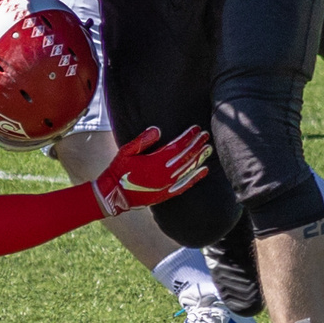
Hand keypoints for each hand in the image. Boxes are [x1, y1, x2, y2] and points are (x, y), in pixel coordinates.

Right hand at [89, 126, 214, 217]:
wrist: (115, 194)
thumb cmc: (119, 170)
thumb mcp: (126, 151)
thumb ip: (142, 140)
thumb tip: (157, 129)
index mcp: (156, 161)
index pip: (177, 146)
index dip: (188, 137)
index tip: (196, 128)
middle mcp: (165, 173)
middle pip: (186, 156)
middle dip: (196, 144)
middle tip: (206, 135)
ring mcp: (168, 184)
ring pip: (188, 169)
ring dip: (199, 158)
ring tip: (208, 148)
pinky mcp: (167, 193)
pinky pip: (186, 185)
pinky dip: (196, 177)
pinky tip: (204, 170)